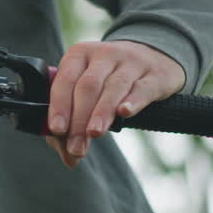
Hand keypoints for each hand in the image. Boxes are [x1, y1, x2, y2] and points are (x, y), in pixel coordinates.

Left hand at [44, 40, 185, 167]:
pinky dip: (133, 101)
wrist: (153, 57)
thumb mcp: (87, 90)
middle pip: (88, 87)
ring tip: (94, 134)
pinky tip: (124, 112)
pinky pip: (142, 88)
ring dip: (102, 113)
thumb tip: (69, 157)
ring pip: (113, 87)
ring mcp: (131, 62)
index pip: (65, 80)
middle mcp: (104, 54)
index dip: (59, 106)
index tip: (57, 130)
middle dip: (79, 119)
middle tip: (76, 146)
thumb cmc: (109, 79)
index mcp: (79, 55)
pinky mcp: (156, 74)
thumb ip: (71, 123)